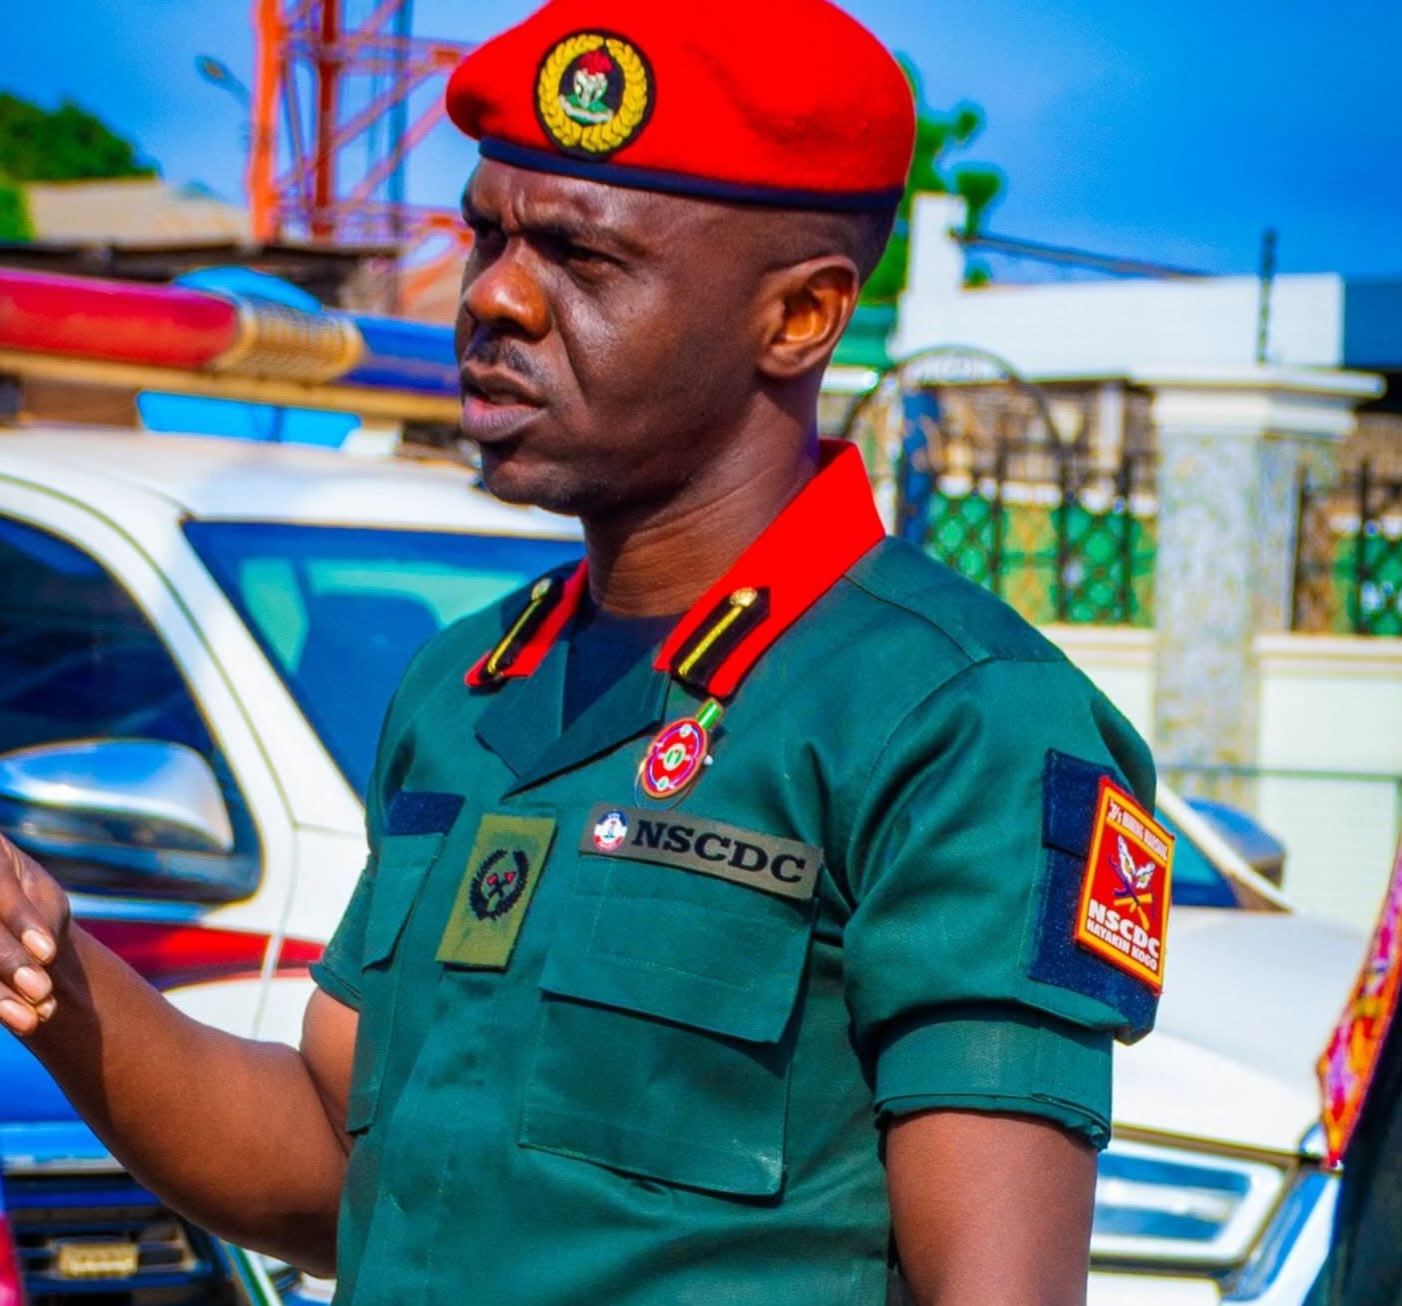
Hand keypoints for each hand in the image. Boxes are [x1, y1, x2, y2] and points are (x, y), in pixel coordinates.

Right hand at [0, 835, 69, 1035]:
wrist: (15, 925)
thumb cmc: (31, 901)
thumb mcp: (41, 900)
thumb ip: (37, 917)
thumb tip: (40, 955)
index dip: (20, 917)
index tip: (49, 953)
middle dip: (8, 962)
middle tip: (42, 991)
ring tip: (31, 1020)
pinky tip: (18, 1019)